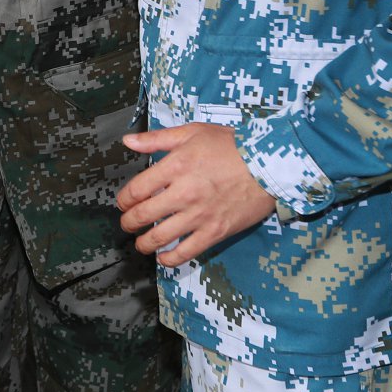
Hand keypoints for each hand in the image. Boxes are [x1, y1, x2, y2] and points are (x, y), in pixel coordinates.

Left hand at [115, 123, 276, 266]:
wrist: (268, 165)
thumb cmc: (230, 145)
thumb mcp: (192, 132)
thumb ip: (157, 139)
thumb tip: (128, 141)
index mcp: (175, 166)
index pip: (137, 189)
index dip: (124, 199)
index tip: (123, 202)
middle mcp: (183, 193)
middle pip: (143, 215)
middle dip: (128, 222)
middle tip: (127, 224)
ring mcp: (199, 215)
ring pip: (160, 237)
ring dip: (143, 243)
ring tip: (140, 243)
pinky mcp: (215, 232)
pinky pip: (186, 252)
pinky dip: (170, 258)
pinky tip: (163, 257)